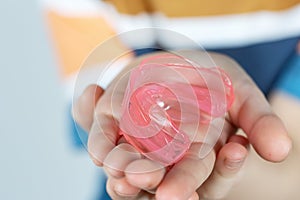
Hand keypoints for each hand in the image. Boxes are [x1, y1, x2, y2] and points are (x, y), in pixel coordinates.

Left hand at [73, 51, 290, 199]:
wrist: (180, 65)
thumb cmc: (213, 81)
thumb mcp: (241, 94)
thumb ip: (259, 121)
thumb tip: (281, 150)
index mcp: (201, 154)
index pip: (204, 174)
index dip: (204, 175)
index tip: (201, 168)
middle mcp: (169, 158)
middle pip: (162, 178)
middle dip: (154, 180)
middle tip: (142, 180)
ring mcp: (139, 146)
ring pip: (128, 169)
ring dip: (121, 169)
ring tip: (115, 168)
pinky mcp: (115, 130)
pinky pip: (103, 140)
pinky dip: (98, 138)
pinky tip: (96, 127)